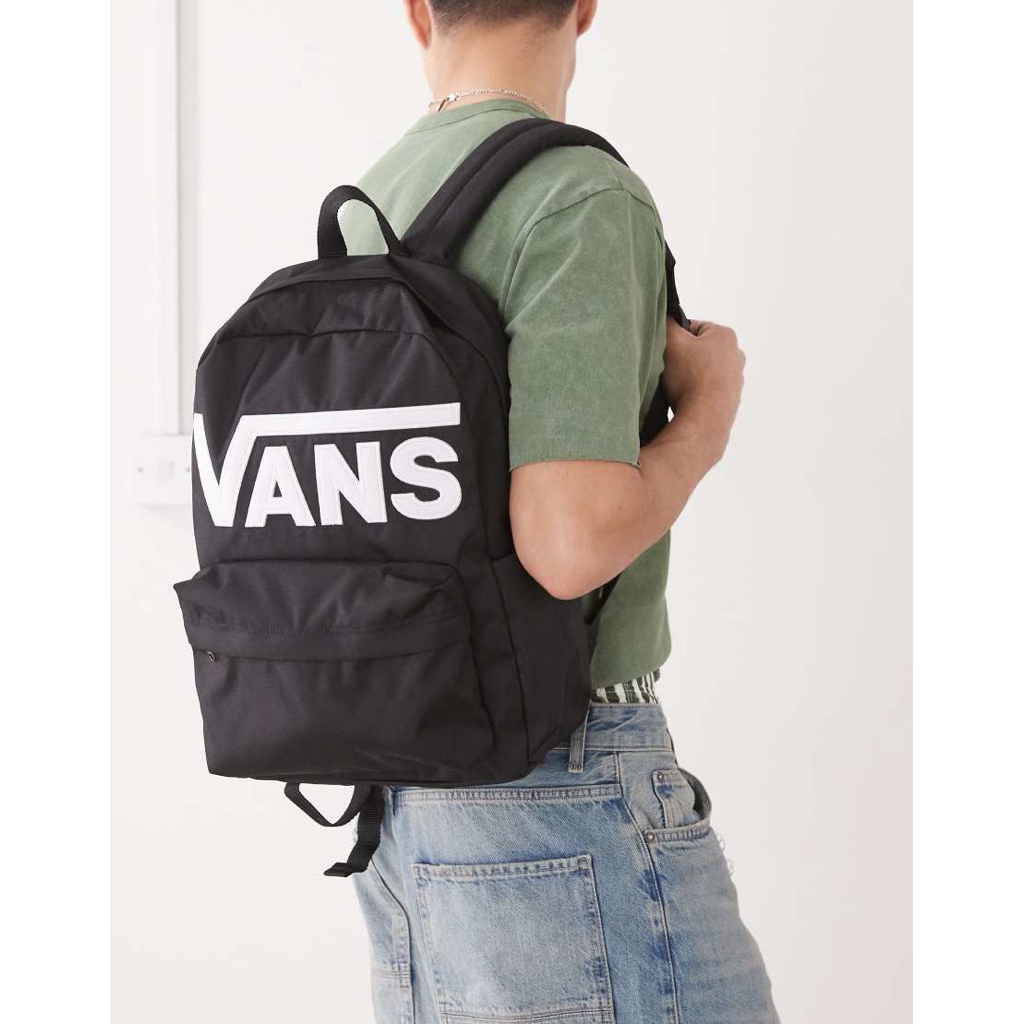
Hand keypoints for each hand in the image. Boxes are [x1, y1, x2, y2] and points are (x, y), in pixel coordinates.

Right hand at [661, 318, 745, 462]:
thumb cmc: (690, 379)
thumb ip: (666, 322)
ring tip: (677, 387)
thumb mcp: (671, 341)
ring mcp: (735, 380)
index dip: (675, 338)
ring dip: (688, 377)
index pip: (692, 327)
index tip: (667, 351)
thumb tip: (665, 317)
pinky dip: (695, 394)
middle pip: (698, 350)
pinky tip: (686, 400)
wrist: (704, 421)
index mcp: (725, 336)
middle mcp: (736, 356)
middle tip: (670, 369)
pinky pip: (706, 391)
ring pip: (702, 372)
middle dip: (683, 358)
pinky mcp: (731, 401)